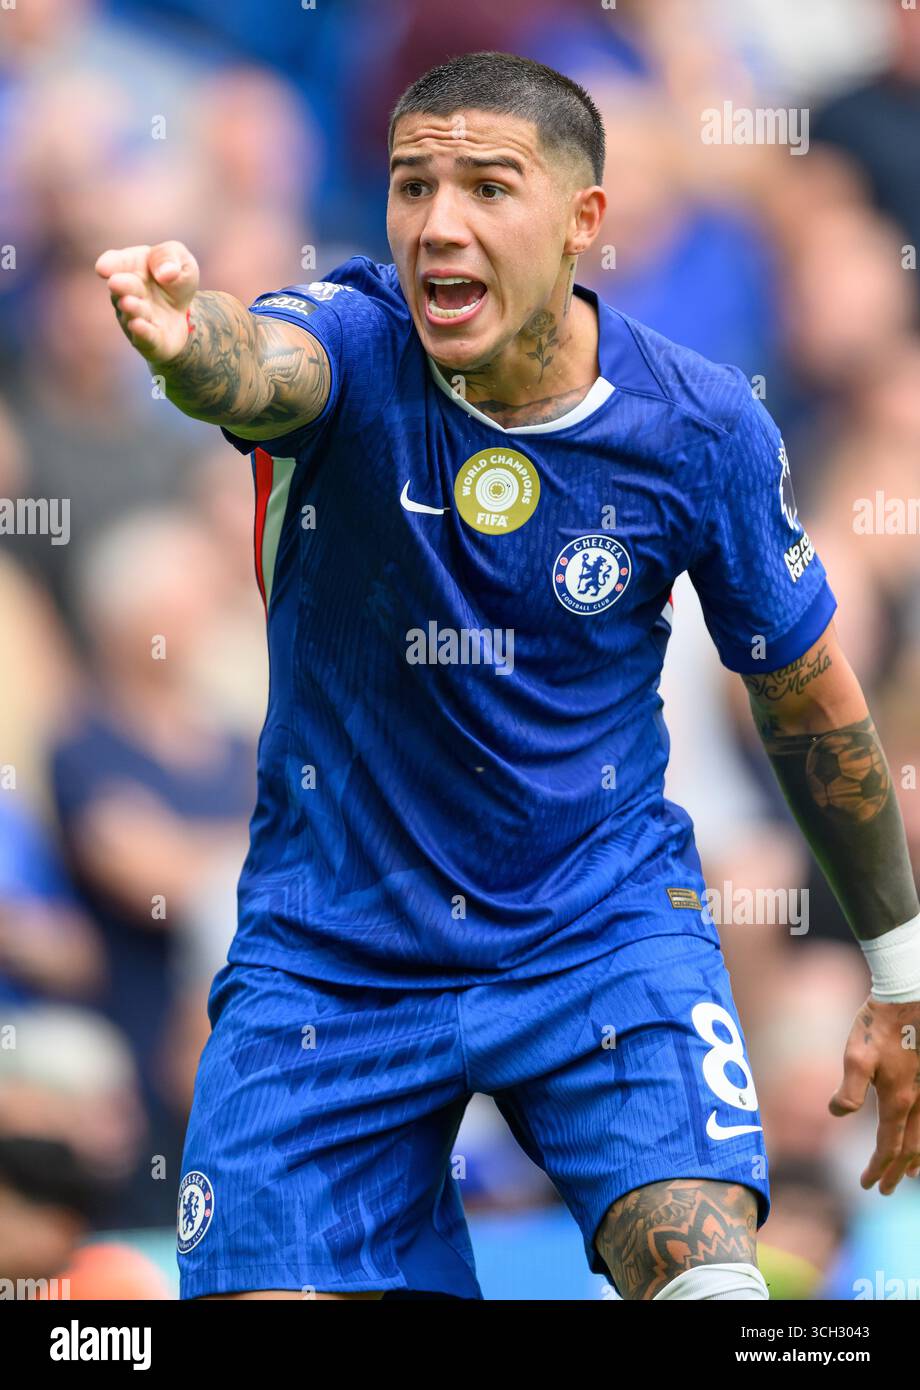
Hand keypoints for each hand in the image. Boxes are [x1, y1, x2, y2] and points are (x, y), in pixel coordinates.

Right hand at [94, 240, 199, 364]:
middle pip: (123, 288)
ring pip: (132, 313)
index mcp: (132, 267)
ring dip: (132, 308)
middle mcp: (127, 293)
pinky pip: (144, 337)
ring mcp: (134, 317)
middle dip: (122, 285)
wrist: (186, 316)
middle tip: (116, 283)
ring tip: (128, 302)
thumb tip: (167, 272)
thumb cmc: (176, 282)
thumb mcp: (182, 262)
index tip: (103, 267)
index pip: (116, 262)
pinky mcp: (148, 340)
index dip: (110, 263)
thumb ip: (171, 257)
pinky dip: (141, 332)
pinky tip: (138, 325)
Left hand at [830, 995, 919, 1193]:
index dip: (876, 1168)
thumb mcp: (856, 1056)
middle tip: (883, 1189)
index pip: (887, 1146)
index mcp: (898, 1100)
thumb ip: (849, 1091)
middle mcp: (919, 1102)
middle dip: (895, 1171)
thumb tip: (837, 1114)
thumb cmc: (880, 1026)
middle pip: (909, 1149)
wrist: (908, 997)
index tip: (866, 1185)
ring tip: (909, 1174)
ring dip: (916, 1159)